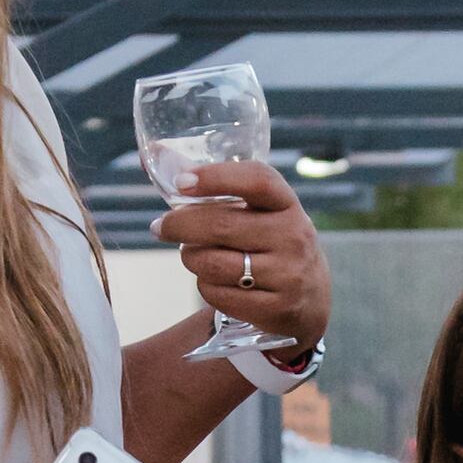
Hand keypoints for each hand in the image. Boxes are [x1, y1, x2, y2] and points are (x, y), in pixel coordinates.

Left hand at [151, 162, 330, 357]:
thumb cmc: (269, 242)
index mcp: (286, 204)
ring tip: (193, 254)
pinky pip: (217, 294)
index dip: (217, 177)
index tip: (182, 180)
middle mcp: (292, 236)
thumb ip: (215, 187)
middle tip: (160, 227)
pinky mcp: (276, 308)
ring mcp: (287, 274)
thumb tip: (153, 154)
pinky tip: (213, 281)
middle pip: (221, 225)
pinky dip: (204, 287)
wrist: (309, 299)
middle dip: (179, 225)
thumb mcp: (259, 212)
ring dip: (191, 258)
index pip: (257, 180)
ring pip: (212, 263)